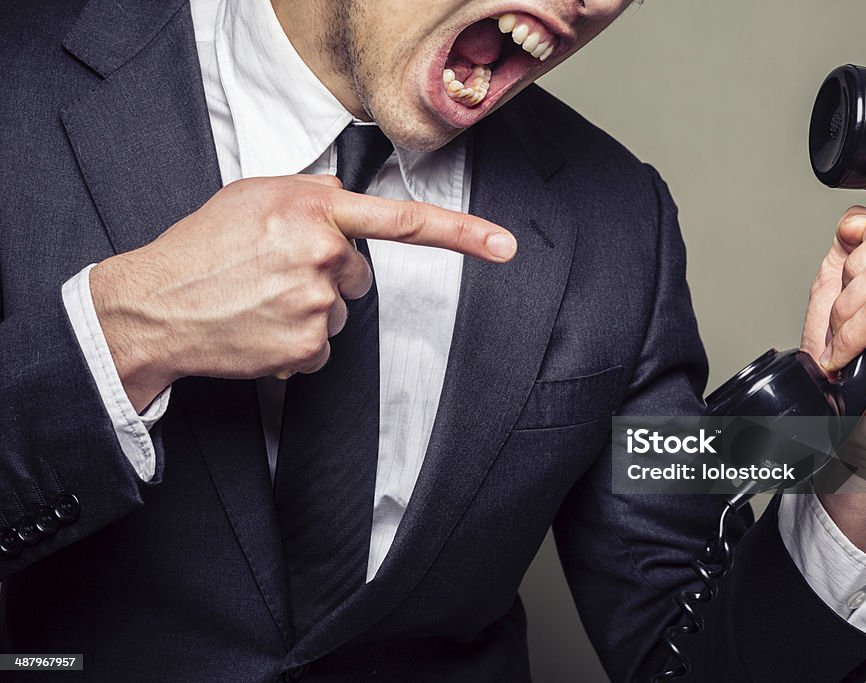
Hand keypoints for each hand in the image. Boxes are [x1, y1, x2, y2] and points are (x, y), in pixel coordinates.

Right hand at [90, 175, 517, 409]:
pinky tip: (259, 329)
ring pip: (339, 312)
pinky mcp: (306, 349)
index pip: (401, 221)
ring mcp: (316, 307)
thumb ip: (310, 192)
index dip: (461, 233)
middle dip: (328, 273)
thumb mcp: (253, 194)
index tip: (504, 245)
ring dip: (309, 308)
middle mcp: (322, 257)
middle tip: (275, 272)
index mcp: (313, 211)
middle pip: (359, 273)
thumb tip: (345, 202)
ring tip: (259, 300)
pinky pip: (321, 348)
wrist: (153, 306)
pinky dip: (296, 342)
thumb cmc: (200, 247)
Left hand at [801, 176, 865, 550]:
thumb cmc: (852, 358)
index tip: (861, 251)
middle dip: (853, 272)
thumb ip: (853, 241)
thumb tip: (860, 218)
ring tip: (850, 337)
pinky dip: (850, 335)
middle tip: (851, 312)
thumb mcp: (842, 283)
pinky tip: (851, 356)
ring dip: (847, 309)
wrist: (849, 420)